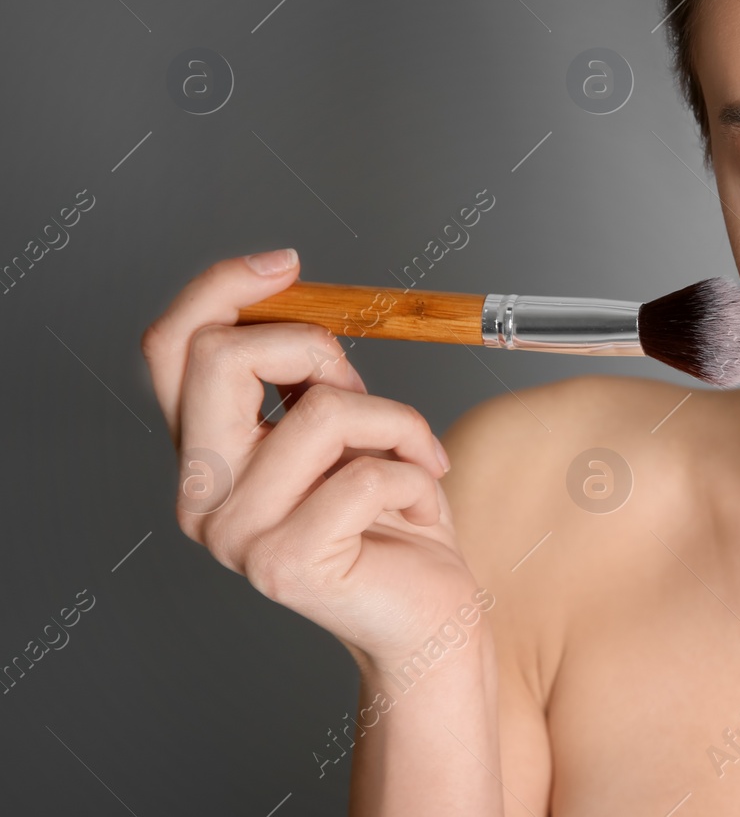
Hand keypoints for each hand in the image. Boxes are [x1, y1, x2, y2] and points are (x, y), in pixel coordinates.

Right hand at [141, 249, 486, 669]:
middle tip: (362, 388)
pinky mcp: (285, 562)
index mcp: (207, 452)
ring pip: (321, 411)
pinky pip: (366, 474)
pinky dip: (415, 473)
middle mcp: (202, 493)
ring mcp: (236, 533)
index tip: (287, 263)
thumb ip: (305, 379)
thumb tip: (294, 294)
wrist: (430, 616)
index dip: (220, 288)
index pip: (170, 348)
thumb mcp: (346, 429)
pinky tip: (419, 506)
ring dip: (395, 421)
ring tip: (413, 460)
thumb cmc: (394, 520)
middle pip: (219, 358)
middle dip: (314, 348)